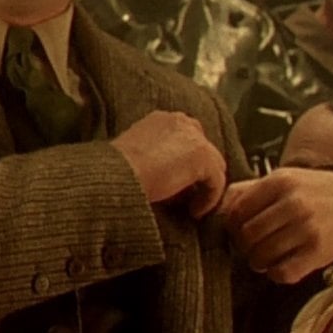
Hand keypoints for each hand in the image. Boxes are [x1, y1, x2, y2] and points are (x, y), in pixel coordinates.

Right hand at [112, 110, 227, 216]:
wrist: (116, 174)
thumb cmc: (116, 172)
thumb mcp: (136, 158)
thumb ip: (155, 159)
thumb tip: (171, 181)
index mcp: (163, 120)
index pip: (186, 139)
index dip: (185, 162)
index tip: (178, 185)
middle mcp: (181, 122)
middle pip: (204, 150)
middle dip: (199, 173)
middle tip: (188, 197)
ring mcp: (194, 137)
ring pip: (213, 165)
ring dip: (204, 187)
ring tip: (191, 207)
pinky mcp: (203, 156)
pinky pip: (216, 181)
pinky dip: (209, 199)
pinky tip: (194, 212)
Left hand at [218, 167, 332, 283]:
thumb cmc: (307, 192)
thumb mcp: (280, 180)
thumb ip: (246, 191)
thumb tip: (215, 210)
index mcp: (279, 182)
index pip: (237, 212)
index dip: (232, 226)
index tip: (240, 230)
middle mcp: (294, 204)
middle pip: (247, 236)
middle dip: (244, 246)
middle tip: (252, 246)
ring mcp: (307, 229)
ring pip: (261, 256)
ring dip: (258, 261)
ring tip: (266, 255)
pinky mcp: (318, 252)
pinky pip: (282, 273)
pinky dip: (276, 273)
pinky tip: (281, 264)